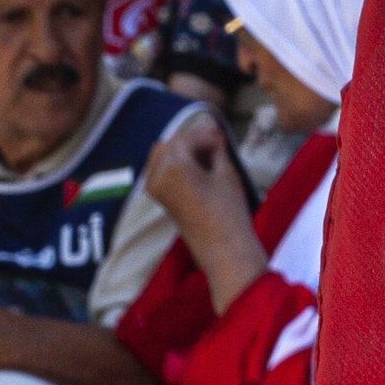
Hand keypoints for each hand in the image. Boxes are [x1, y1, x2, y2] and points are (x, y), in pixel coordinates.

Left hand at [144, 106, 253, 236]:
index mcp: (173, 164)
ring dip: (183, 152)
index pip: (185, 138)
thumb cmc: (229, 212)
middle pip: (170, 145)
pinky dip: (177, 165)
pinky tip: (198, 168)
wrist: (223, 249)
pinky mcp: (159, 198)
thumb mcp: (227, 175)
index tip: (221, 136)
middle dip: (191, 142)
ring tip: (208, 156)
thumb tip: (214, 138)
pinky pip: (162, 171)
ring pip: (163, 157)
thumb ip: (217, 151)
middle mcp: (157, 172)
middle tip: (215, 144)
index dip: (204, 134)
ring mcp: (154, 186)